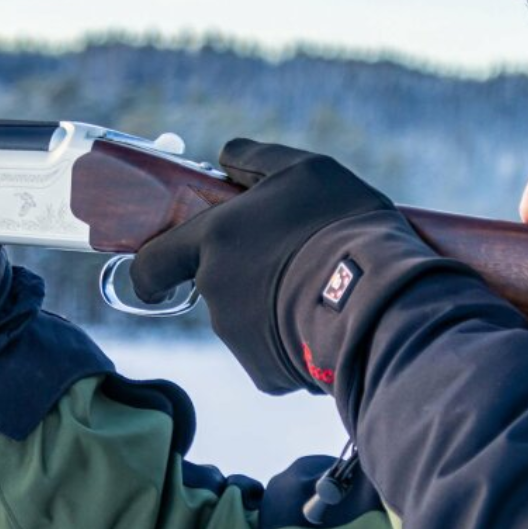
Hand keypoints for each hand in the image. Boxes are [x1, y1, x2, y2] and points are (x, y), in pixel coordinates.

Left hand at [131, 138, 400, 394]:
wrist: (375, 300)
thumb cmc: (339, 225)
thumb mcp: (305, 169)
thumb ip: (256, 159)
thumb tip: (225, 156)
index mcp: (215, 239)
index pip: (154, 260)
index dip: (152, 269)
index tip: (159, 278)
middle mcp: (215, 288)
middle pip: (216, 287)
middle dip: (243, 281)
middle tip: (287, 270)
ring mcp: (236, 335)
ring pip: (247, 321)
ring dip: (273, 309)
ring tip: (324, 293)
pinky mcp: (264, 372)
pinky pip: (273, 356)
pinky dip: (293, 343)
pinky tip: (328, 325)